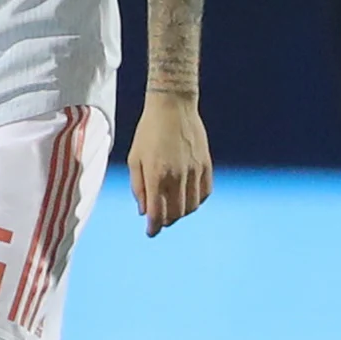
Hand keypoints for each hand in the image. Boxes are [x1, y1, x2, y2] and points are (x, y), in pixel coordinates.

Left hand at [130, 92, 214, 236]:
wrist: (173, 106)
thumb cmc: (148, 131)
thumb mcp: (134, 158)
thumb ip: (138, 186)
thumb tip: (143, 210)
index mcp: (156, 174)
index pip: (156, 212)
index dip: (153, 227)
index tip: (150, 233)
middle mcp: (177, 175)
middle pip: (175, 213)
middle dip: (166, 221)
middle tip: (159, 221)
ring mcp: (194, 170)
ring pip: (191, 206)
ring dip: (181, 213)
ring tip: (173, 210)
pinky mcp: (206, 164)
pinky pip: (204, 192)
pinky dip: (196, 201)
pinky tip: (188, 198)